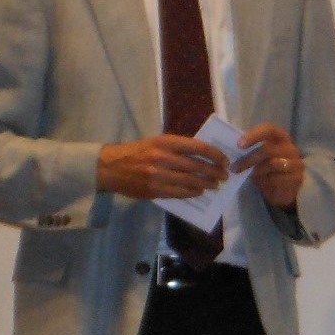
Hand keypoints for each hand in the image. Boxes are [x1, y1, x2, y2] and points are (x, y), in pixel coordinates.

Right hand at [97, 134, 225, 199]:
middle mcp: (162, 157)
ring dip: (207, 184)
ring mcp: (158, 175)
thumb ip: (178, 148)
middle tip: (224, 176)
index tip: (225, 160)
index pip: (198, 147)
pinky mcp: (154, 190)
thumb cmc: (136, 152)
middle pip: (197, 166)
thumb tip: (204, 156)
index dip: (215, 155)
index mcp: (165, 142)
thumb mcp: (156, 143)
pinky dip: (193, 193)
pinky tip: (199, 192)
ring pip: (191, 181)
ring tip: (215, 185)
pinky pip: (180, 193)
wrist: (110, 167)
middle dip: (215, 172)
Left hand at [238, 124, 305, 210]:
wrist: (282, 191)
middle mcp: (290, 148)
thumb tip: (231, 150)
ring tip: (246, 175)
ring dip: (255, 170)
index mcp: (280, 138)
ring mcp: (296, 163)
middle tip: (234, 167)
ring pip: (272, 164)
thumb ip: (250, 151)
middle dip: (249, 158)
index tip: (239, 145)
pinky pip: (277, 178)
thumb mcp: (258, 158)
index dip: (254, 135)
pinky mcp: (297, 177)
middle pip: (268, 149)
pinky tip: (262, 183)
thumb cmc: (267, 170)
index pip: (269, 129)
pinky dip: (266, 181)